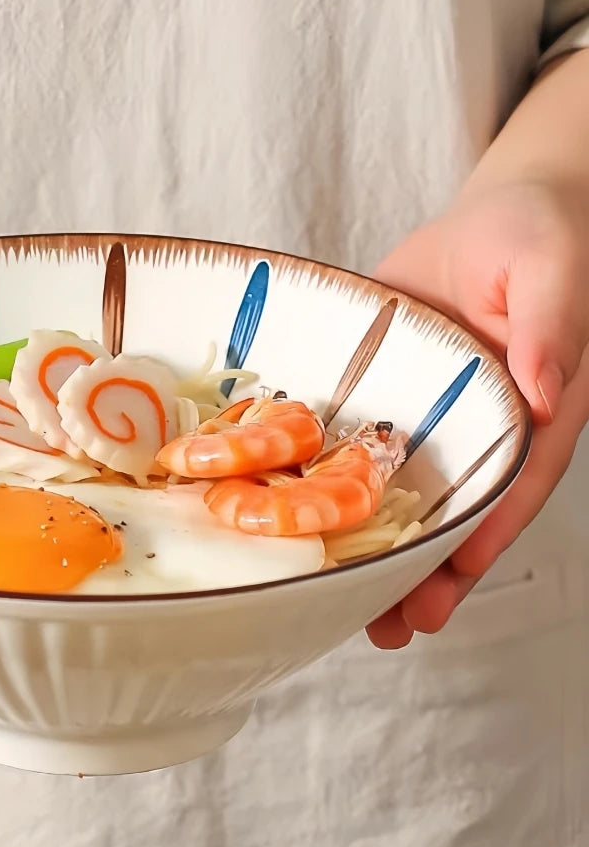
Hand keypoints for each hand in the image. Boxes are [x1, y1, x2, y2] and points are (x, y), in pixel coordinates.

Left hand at [366, 179, 588, 648]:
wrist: (488, 217)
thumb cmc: (535, 236)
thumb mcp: (549, 271)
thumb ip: (550, 330)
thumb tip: (542, 394)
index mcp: (527, 416)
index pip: (510, 489)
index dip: (483, 537)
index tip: (453, 582)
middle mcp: (474, 433)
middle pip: (454, 515)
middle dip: (427, 573)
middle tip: (394, 629)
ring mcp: (424, 422)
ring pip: (401, 497)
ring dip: (376, 550)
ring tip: (344, 606)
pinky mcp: (381, 400)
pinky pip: (354, 446)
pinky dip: (329, 485)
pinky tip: (296, 520)